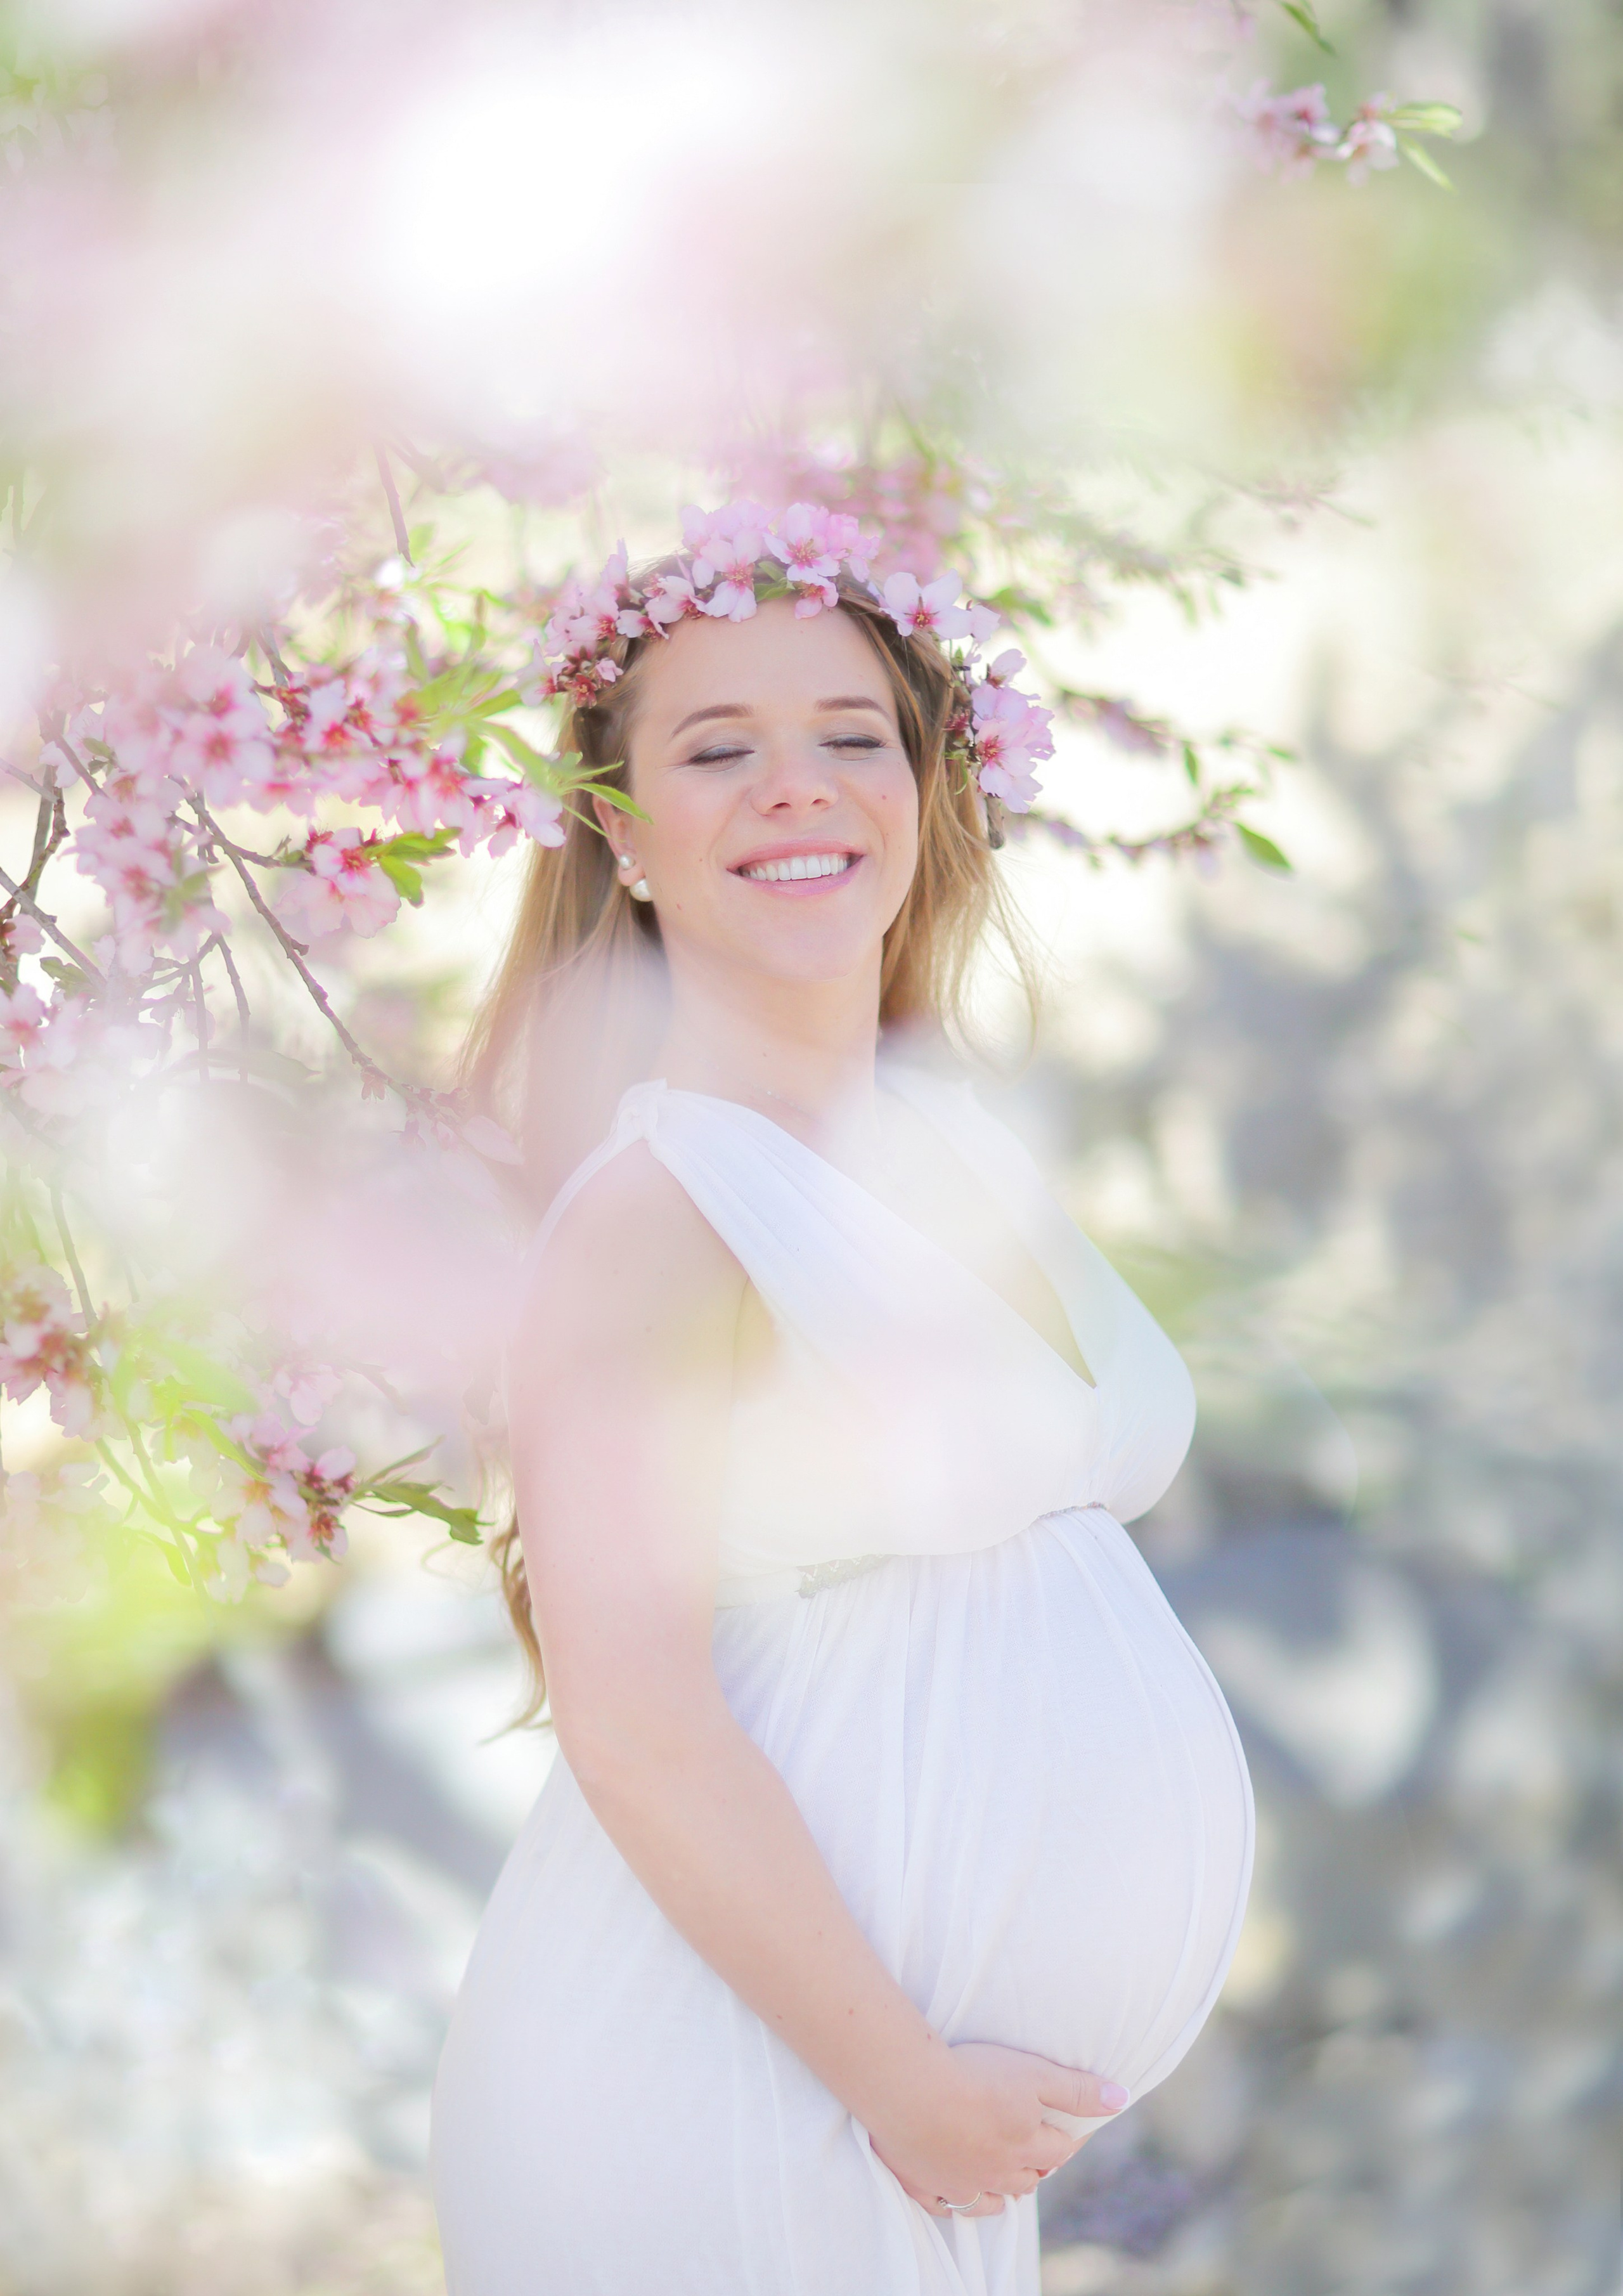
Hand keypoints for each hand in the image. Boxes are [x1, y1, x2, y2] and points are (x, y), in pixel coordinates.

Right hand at [869, 2040, 1127, 2219]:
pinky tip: (956, 2194)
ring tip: (1003, 2176)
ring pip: (989, 2200)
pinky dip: (955, 2202)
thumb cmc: (974, 2076)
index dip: (1066, 2141)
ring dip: (1001, 2191)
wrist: (910, 2090)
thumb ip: (1076, 2089)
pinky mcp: (922, 2185)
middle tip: (1036, 2155)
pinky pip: (945, 2207)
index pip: (1057, 2153)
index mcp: (1024, 2146)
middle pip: (1025, 2180)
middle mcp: (996, 2173)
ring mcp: (958, 2184)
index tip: (1069, 2132)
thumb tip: (1122, 2098)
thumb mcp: (1034, 2073)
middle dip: (1035, 2169)